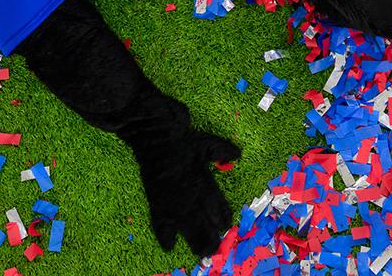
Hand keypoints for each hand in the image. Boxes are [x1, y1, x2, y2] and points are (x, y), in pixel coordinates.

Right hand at [131, 125, 240, 255]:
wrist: (154, 138)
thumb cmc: (180, 139)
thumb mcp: (206, 142)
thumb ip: (222, 151)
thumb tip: (237, 155)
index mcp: (202, 181)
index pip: (216, 205)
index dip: (222, 217)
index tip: (226, 226)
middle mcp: (189, 195)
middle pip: (203, 222)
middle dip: (211, 237)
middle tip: (215, 248)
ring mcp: (172, 202)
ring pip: (186, 228)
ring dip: (195, 241)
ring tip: (201, 254)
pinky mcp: (156, 202)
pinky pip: (160, 223)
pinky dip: (164, 236)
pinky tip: (169, 247)